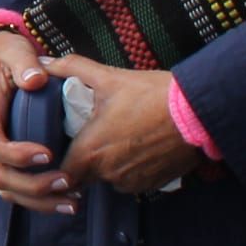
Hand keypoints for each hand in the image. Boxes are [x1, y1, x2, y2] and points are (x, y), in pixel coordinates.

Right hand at [0, 31, 72, 213]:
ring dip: (38, 200)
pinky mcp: (4, 158)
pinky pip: (14, 187)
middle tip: (66, 181)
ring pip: (6, 188)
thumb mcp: (13, 51)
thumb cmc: (4, 56)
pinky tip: (64, 201)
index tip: (47, 154)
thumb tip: (36, 80)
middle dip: (32, 185)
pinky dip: (38, 200)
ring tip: (71, 201)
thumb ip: (24, 63)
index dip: (16, 155)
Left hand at [54, 59, 198, 193]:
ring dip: (109, 164)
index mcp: (91, 152)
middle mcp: (109, 173)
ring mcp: (133, 181)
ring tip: (118, 138)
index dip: (60, 162)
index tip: (64, 148)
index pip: (63, 172)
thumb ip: (72, 68)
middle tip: (93, 137)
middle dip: (85, 160)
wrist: (199, 112)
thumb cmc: (152, 95)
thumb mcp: (109, 77)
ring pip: (109, 178)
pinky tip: (138, 147)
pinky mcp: (153, 184)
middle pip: (86, 176)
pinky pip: (132, 181)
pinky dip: (131, 168)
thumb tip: (45, 62)